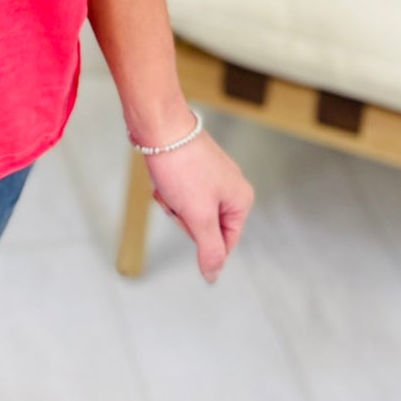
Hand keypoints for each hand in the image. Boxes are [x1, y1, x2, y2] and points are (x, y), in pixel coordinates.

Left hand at [143, 126, 253, 284]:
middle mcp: (231, 187)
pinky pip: (181, 192)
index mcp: (241, 199)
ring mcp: (212, 175)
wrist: (160, 125)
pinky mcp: (194, 166)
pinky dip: (169, 190)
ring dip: (174, 204)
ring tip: (170, 185)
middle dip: (185, 217)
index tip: (189, 219)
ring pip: (190, 209)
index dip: (202, 239)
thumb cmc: (182, 166)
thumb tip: (213, 276)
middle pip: (206, 226)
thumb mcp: (198, 216)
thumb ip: (210, 250)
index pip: (225, 243)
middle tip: (178, 199)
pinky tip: (164, 177)